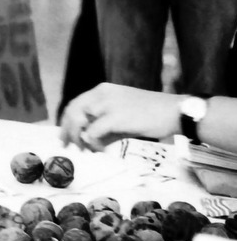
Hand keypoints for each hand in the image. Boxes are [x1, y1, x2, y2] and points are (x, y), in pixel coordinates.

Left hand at [59, 83, 181, 150]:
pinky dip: (92, 143)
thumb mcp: (122, 116)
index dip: (66, 121)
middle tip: (70, 147)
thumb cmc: (151, 115)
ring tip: (88, 150)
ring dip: (80, 138)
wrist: (174, 112)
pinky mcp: (115, 117)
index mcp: (102, 90)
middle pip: (73, 112)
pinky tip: (100, 150)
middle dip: (68, 131)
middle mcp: (102, 94)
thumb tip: (87, 142)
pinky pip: (92, 132)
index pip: (75, 104)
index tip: (64, 136)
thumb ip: (104, 126)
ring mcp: (108, 104)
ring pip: (79, 121)